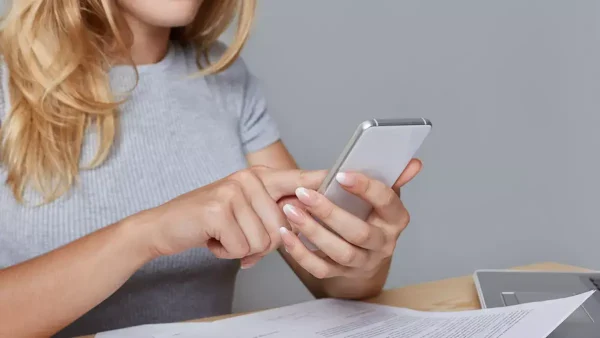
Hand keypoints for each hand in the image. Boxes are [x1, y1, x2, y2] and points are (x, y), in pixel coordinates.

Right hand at [142, 166, 325, 267]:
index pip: (297, 177)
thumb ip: (272, 214)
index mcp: (259, 176)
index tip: (345, 175)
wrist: (164, 227)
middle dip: (261, 244)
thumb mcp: (243, 212)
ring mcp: (234, 190)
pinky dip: (227, 252)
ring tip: (223, 235)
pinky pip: (242, 247)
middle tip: (236, 237)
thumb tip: (302, 226)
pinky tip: (213, 239)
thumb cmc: (209, 223)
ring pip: (264, 240)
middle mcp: (248, 178)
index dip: (320, 180)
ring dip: (242, 249)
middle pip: (282, 226)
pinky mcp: (219, 208)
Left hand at [279, 159, 421, 278]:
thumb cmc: (370, 214)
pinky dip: (301, 253)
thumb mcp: (382, 195)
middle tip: (304, 193)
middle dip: (329, 212)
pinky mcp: (341, 274)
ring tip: (291, 210)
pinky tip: (286, 234)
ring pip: (340, 252)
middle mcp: (383, 244)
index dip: (365, 188)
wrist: (363, 252)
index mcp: (395, 219)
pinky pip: (320, 269)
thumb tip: (413, 163)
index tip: (341, 174)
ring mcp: (362, 262)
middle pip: (359, 232)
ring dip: (312, 231)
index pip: (386, 201)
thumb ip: (392, 177)